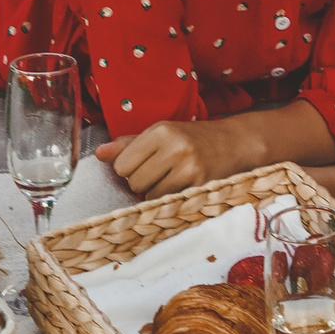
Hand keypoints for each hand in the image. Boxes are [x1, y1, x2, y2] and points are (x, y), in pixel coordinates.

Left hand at [96, 119, 246, 198]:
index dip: (130, 167)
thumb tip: (98, 154)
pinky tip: (182, 186)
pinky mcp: (199, 186)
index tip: (146, 162)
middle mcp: (175, 147)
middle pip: (134, 182)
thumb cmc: (194, 138)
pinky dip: (170, 199)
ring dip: (156, 192)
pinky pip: (167, 203)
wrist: (236, 143)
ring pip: (148, 196)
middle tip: (162, 171)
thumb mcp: (162, 133)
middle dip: (143, 181)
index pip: (122, 164)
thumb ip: (129, 145)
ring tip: (173, 179)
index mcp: (161, 131)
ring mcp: (189, 168)